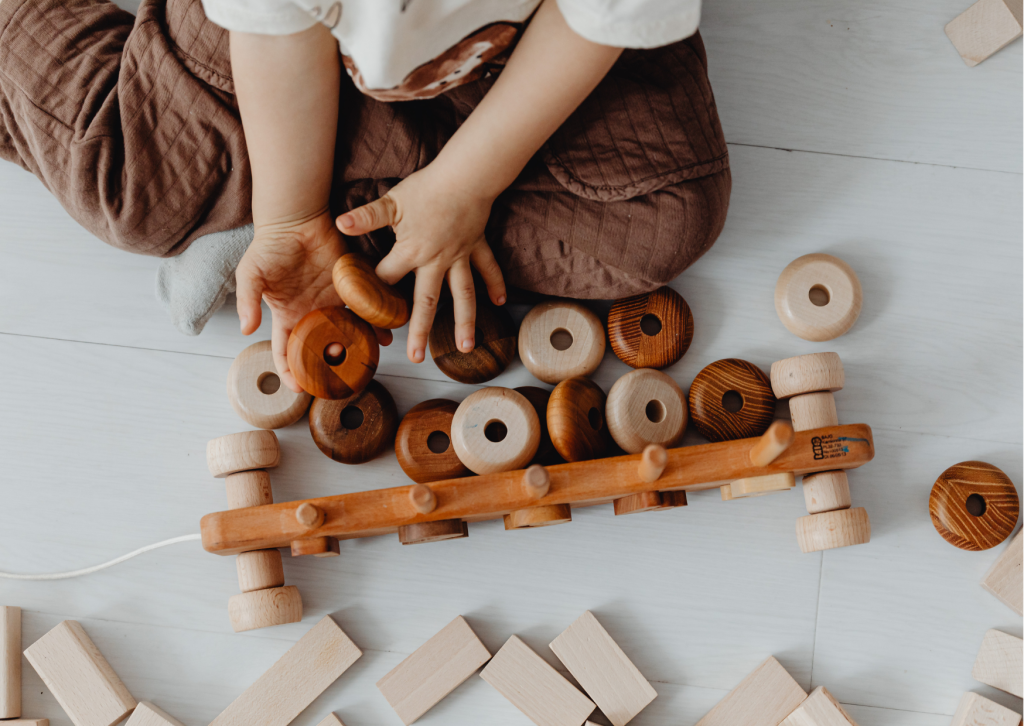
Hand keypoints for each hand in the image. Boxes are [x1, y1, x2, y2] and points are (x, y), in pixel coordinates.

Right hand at [235, 211, 391, 391]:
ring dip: (356, 348)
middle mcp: (311, 314)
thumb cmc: (270, 246)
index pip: (286, 351)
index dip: (290, 371)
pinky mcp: (350, 288)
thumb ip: (247, 301)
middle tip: (340, 383)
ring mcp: (332, 302)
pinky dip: (373, 322)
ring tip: (367, 362)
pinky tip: (382, 334)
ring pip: (346, 332)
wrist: (296, 219)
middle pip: (321, 349)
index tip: (300, 388)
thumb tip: (247, 330)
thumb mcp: (250, 274)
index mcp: (287, 316)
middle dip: (329, 367)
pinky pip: (363, 309)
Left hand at [337, 165, 506, 363]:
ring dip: (466, 321)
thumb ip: (367, 217)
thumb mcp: (391, 202)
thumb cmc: (427, 188)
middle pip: (427, 301)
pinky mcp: (476, 247)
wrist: (465, 176)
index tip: (363, 316)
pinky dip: (495, 285)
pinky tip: (498, 304)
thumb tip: (340, 224)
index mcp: (411, 252)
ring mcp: (460, 257)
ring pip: (463, 295)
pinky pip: (488, 269)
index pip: (387, 279)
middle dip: (420, 330)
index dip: (372, 295)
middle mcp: (436, 261)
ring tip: (465, 348)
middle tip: (415, 357)